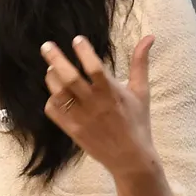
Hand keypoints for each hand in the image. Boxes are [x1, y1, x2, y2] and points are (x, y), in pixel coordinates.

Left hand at [40, 34, 159, 178]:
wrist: (131, 159)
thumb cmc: (137, 122)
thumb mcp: (141, 91)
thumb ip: (140, 63)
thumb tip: (149, 37)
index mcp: (112, 93)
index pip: (95, 68)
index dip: (84, 52)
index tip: (77, 39)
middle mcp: (94, 105)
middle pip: (70, 78)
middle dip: (56, 59)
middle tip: (46, 46)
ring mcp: (80, 118)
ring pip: (58, 93)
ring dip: (52, 78)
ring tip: (51, 68)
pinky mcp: (72, 130)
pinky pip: (53, 111)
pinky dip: (51, 98)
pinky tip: (55, 92)